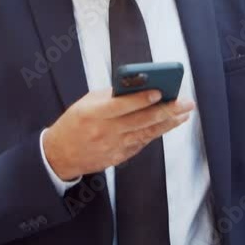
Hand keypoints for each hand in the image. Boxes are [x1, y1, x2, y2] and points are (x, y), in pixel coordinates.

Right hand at [42, 88, 194, 180]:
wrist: (60, 155)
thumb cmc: (74, 123)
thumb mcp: (86, 102)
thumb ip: (111, 95)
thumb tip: (138, 87)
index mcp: (94, 113)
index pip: (122, 105)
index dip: (142, 99)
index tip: (161, 92)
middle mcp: (105, 131)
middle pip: (141, 120)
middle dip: (167, 111)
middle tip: (185, 103)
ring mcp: (113, 146)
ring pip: (147, 133)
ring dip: (168, 123)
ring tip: (184, 113)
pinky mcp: (119, 157)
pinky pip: (141, 143)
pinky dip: (156, 133)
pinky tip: (168, 124)